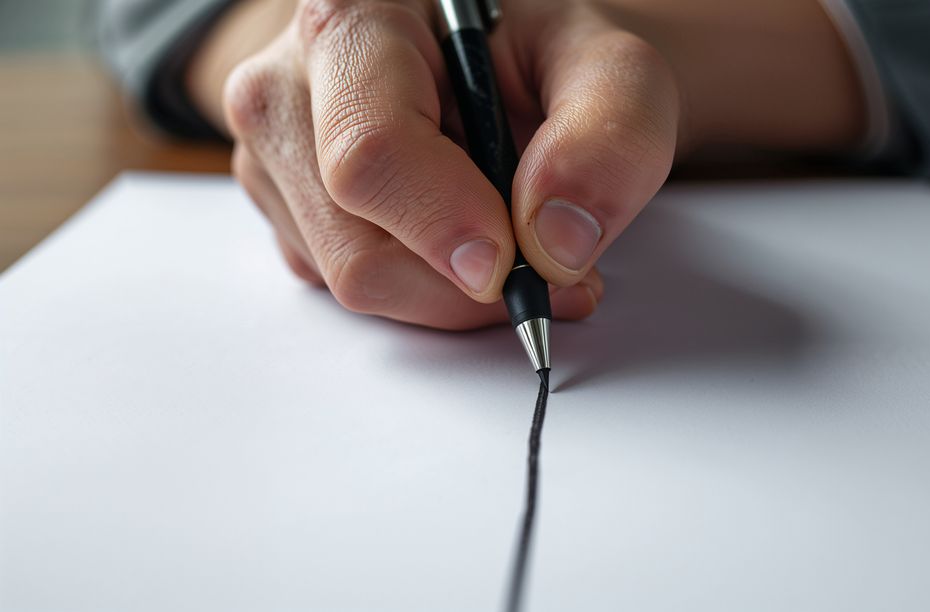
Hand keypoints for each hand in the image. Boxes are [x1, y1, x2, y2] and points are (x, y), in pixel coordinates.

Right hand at [213, 0, 679, 328]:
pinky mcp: (287, 212)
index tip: (515, 261)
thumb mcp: (607, 68)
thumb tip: (556, 245)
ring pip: (353, 283)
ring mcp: (276, 158)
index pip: (372, 153)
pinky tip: (462, 239)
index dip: (447, 225)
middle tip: (550, 266)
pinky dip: (424, 291)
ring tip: (511, 239)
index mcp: (354, 20)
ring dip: (451, 292)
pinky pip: (350, 291)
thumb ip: (609, 137)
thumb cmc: (535, 54)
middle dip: (466, 285)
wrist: (491, 60)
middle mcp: (289, 88)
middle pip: (357, 249)